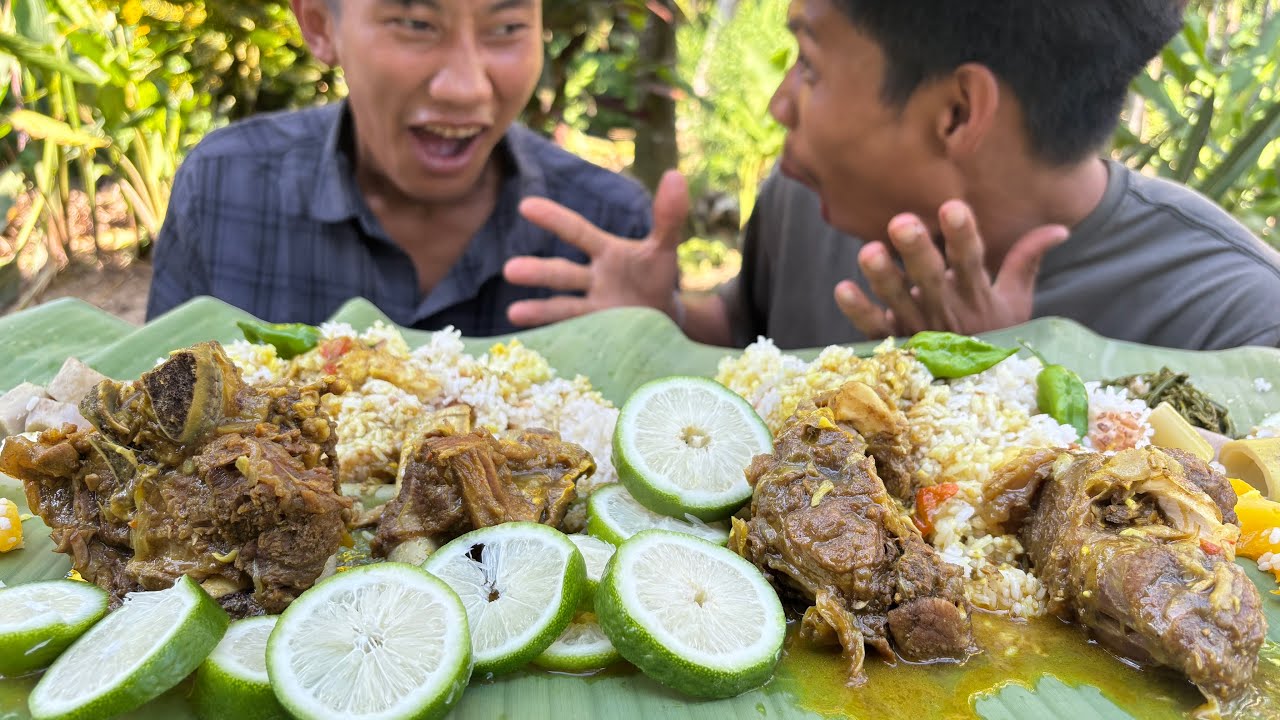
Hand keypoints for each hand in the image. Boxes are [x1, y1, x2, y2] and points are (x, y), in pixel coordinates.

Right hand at [503, 170, 688, 326]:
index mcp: (605, 253)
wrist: (662, 317)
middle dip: (538, 272)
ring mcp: (592, 309)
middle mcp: (592, 280)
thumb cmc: (654, 277)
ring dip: (539, 310)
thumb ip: (668, 216)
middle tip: (510, 270)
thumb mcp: (663, 247)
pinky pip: (573, 334)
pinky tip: (532, 343)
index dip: (555, 219)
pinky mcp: (596, 334)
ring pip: (563, 307)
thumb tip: (674, 175)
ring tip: (513, 312)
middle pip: (563, 274)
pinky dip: (555, 337)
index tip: (526, 205)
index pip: (578, 232)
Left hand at [834, 200, 1068, 338]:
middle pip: (930, 278)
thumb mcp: (1015, 301)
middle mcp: (946, 312)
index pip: (971, 260)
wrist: (975, 392)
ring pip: (898, 301)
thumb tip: (1061, 227)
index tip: (952, 206)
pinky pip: (874, 330)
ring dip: (883, 278)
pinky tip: (842, 288)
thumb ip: (1027, 259)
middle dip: (917, 250)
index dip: (962, 235)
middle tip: (901, 222)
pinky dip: (859, 311)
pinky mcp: (895, 346)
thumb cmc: (993, 334)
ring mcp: (918, 330)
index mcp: (976, 296)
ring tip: (868, 252)